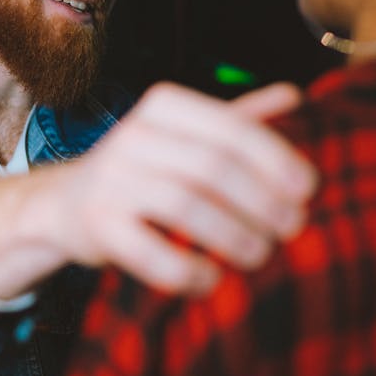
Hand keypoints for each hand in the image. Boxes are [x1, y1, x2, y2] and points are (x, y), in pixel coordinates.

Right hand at [0, 81, 316, 299]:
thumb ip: (238, 118)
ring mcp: (111, 181)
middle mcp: (133, 135)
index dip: (276, 160)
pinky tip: (212, 278)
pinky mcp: (98, 226)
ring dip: (234, 236)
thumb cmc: (145, 167)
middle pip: (213, 168)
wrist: (66, 202)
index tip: (309, 190)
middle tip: (293, 228)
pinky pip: (153, 253)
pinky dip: (190, 270)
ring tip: (260, 255)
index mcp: (163, 106)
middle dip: (262, 202)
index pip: (231, 128)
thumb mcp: (187, 133)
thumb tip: (296, 97)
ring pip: (186, 207)